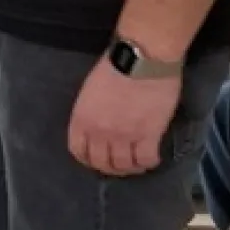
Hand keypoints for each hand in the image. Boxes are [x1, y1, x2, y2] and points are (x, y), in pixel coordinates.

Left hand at [67, 57, 181, 176]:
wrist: (142, 61)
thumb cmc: (114, 67)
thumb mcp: (89, 92)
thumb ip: (90, 113)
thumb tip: (97, 126)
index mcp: (81, 120)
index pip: (79, 151)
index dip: (88, 160)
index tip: (97, 160)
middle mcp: (99, 133)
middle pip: (101, 163)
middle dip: (109, 167)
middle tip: (119, 165)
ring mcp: (124, 136)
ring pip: (123, 165)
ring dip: (129, 168)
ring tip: (136, 164)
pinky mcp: (148, 135)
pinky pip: (145, 160)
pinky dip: (148, 163)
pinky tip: (150, 159)